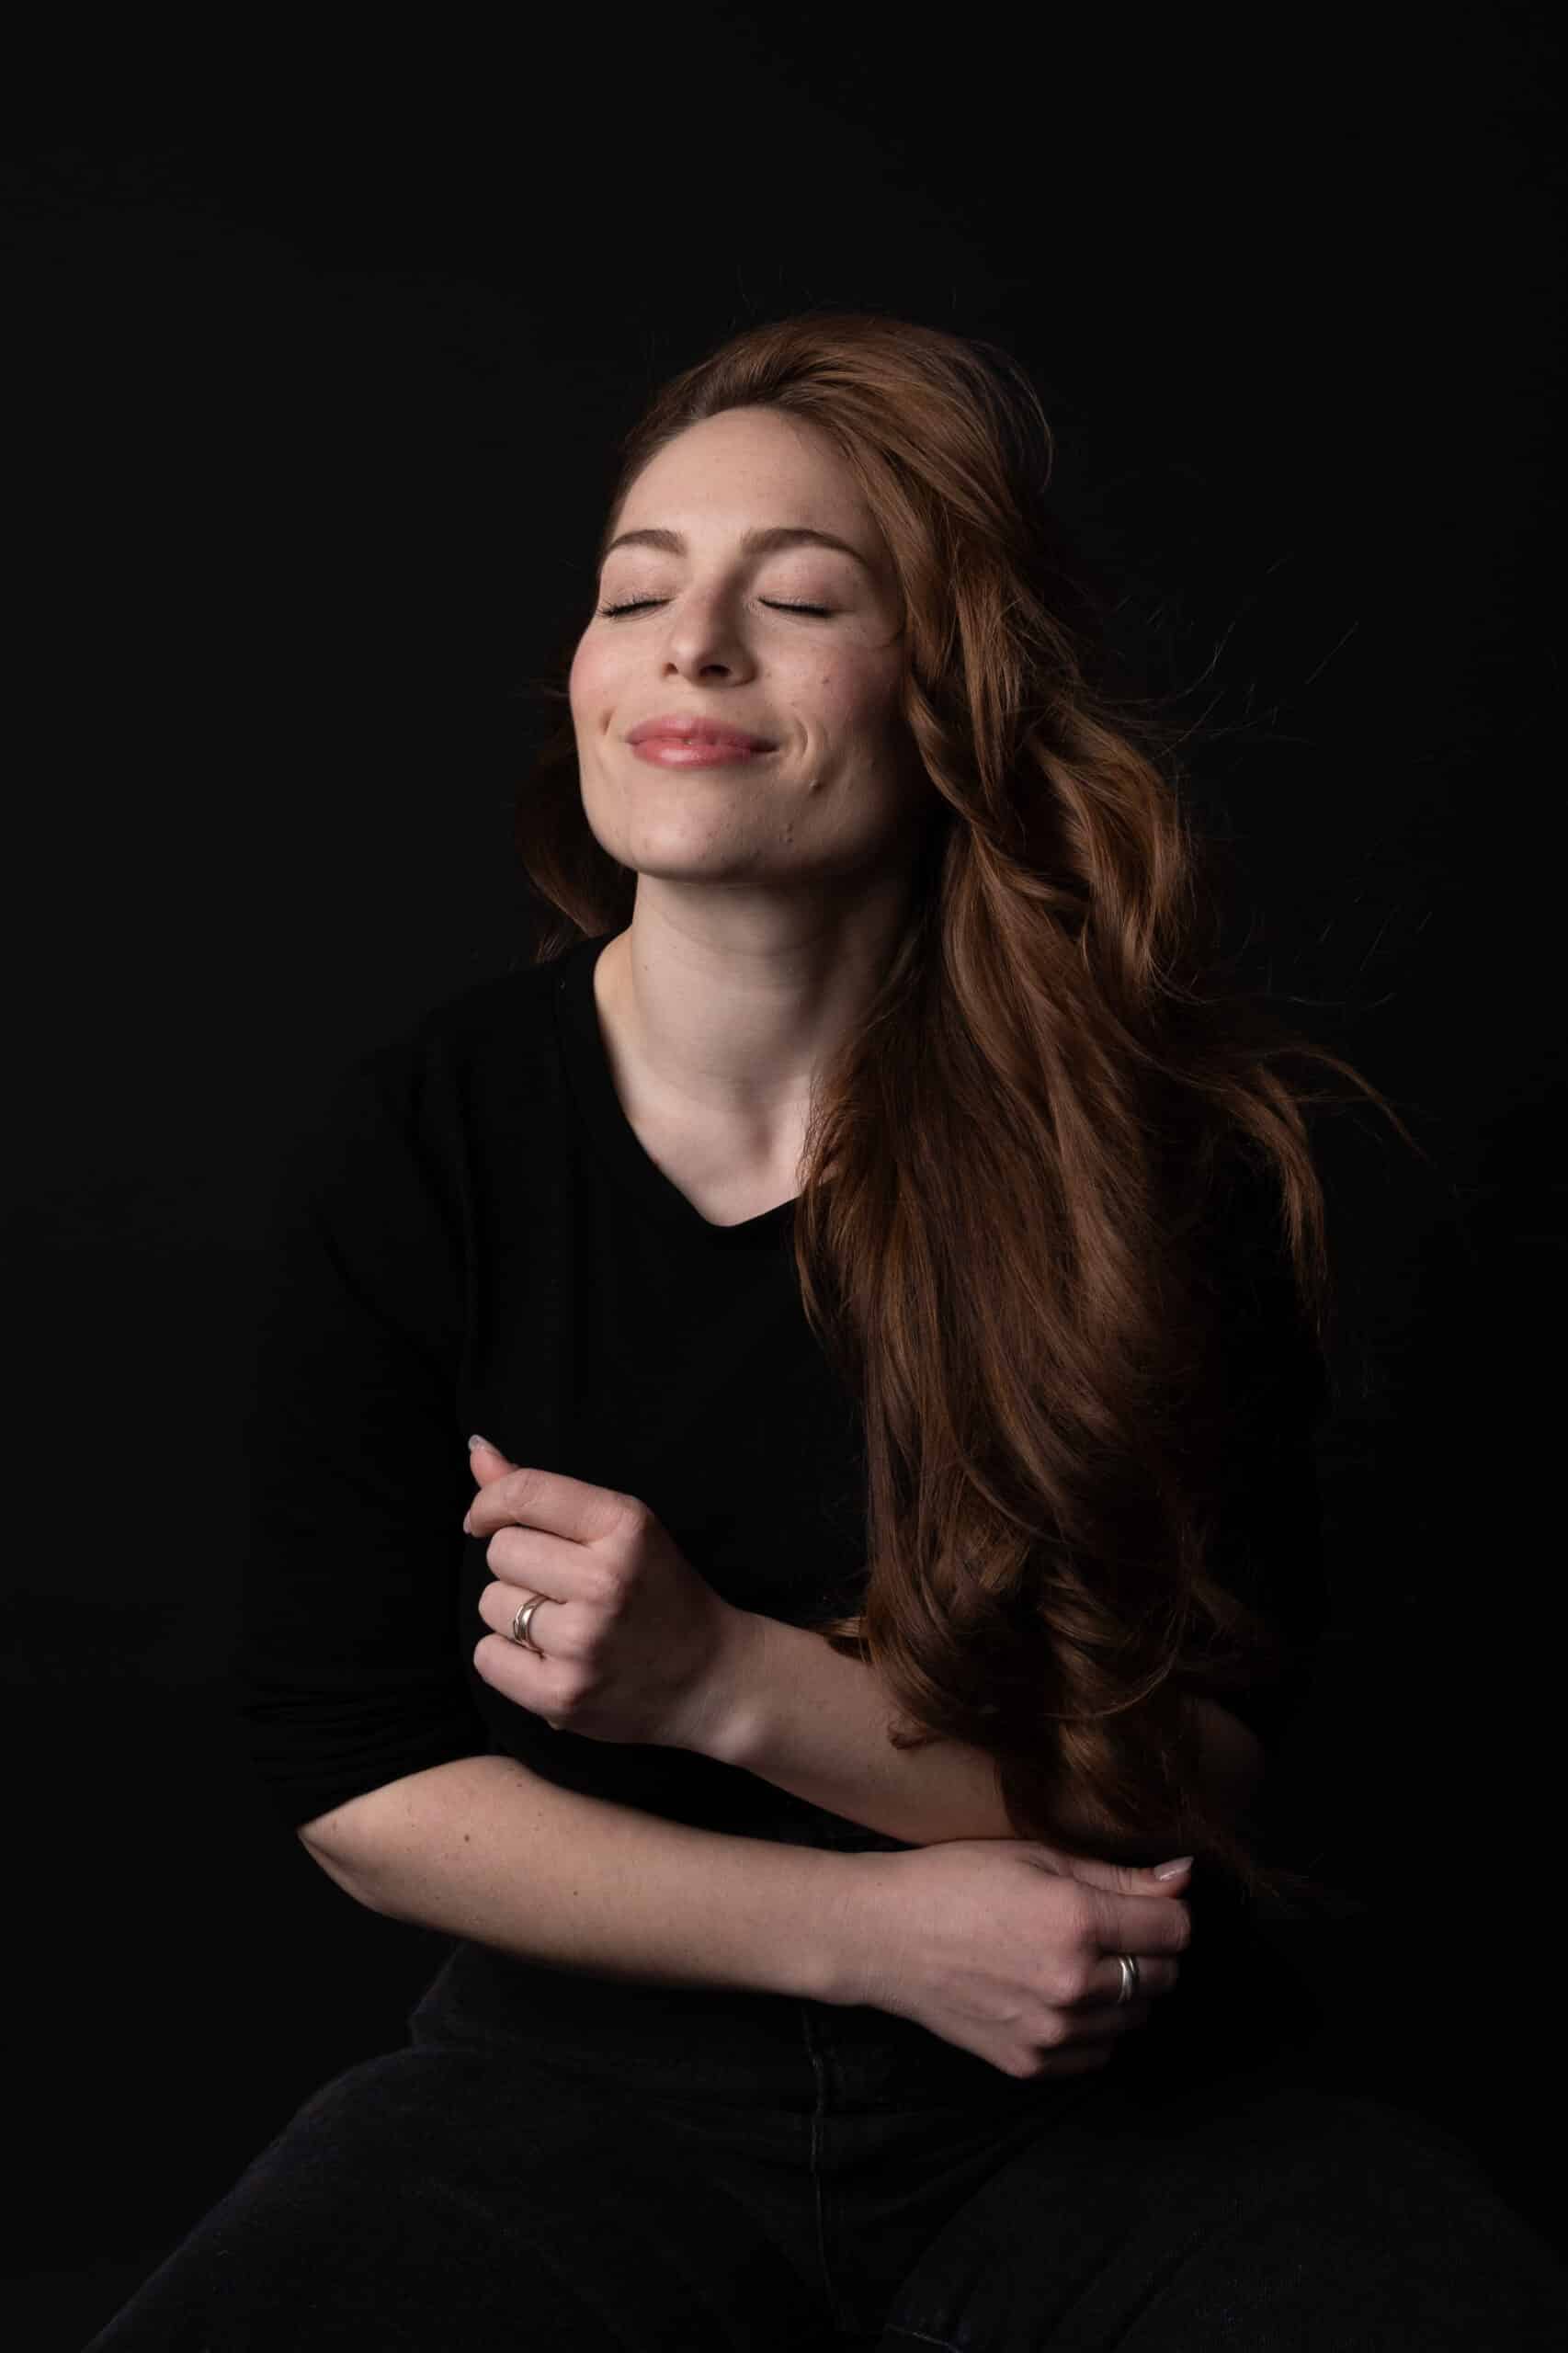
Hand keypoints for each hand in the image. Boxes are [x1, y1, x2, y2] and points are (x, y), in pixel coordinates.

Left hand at [466, 1439, 751, 1749]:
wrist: (710, 1677)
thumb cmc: (658, 1592)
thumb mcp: (621, 1528)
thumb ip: (544, 1492)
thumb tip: (477, 1450)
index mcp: (625, 1527)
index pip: (525, 1493)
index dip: (489, 1502)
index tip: (487, 1519)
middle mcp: (605, 1581)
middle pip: (502, 1551)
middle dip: (519, 1564)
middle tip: (561, 1584)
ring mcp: (583, 1642)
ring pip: (491, 1603)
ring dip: (513, 1612)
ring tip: (562, 1622)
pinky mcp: (562, 1695)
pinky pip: (487, 1657)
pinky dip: (507, 1658)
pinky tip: (549, 1657)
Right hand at [829, 1840, 1191, 2079]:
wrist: (884, 1936)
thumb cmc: (954, 1881)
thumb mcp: (1035, 1857)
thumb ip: (1117, 1876)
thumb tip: (1184, 1876)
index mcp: (1075, 1921)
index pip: (1175, 1929)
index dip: (1166, 1911)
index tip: (1143, 1903)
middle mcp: (1071, 1984)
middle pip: (1164, 1977)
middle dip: (1148, 1949)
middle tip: (1106, 1928)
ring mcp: (1052, 2033)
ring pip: (1136, 2019)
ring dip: (1124, 1990)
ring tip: (1078, 1960)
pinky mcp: (1030, 2064)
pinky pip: (1099, 2054)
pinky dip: (1094, 2027)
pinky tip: (1060, 1995)